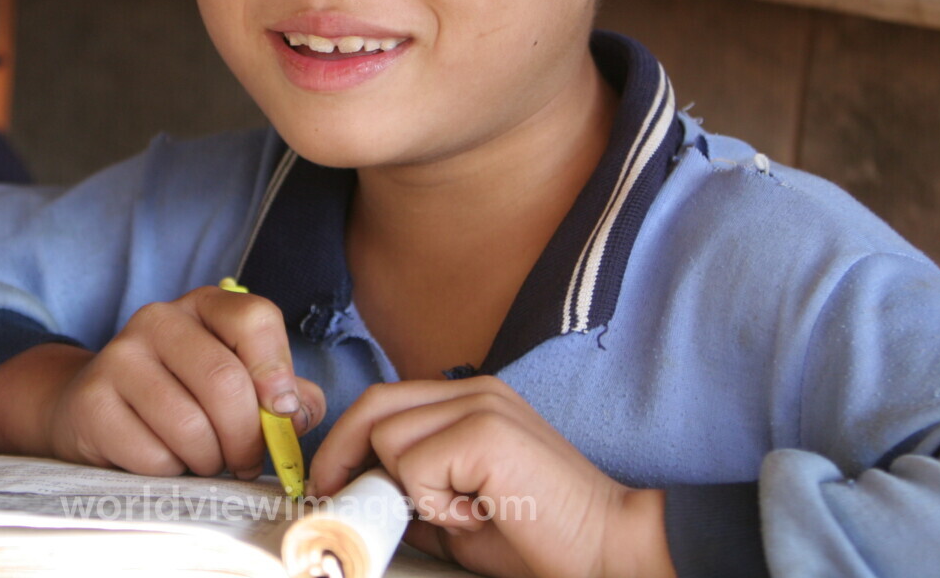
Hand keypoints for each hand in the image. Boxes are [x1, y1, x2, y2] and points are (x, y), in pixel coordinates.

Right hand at [0, 286, 324, 479]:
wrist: (93, 409)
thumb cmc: (182, 397)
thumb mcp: (235, 382)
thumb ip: (282, 394)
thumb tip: (304, 412)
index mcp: (204, 306)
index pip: (254, 319)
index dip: (277, 369)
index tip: (283, 411)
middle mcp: (159, 319)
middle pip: (224, 381)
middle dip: (247, 438)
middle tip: (246, 461)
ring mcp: (119, 357)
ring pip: (190, 425)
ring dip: (209, 460)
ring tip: (204, 460)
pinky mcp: (91, 401)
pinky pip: (152, 454)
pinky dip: (170, 472)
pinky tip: (165, 461)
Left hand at [309, 377, 674, 577]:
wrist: (608, 549)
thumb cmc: (541, 536)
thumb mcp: (459, 512)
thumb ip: (415, 494)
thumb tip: (362, 498)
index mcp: (470, 400)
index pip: (385, 400)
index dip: (348, 441)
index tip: (332, 482)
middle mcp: (475, 390)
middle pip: (375, 404)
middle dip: (343, 454)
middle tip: (335, 497)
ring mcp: (481, 405)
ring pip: (389, 436)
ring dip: (407, 488)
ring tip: (457, 514)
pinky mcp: (486, 431)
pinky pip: (414, 465)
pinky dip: (431, 503)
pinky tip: (475, 514)